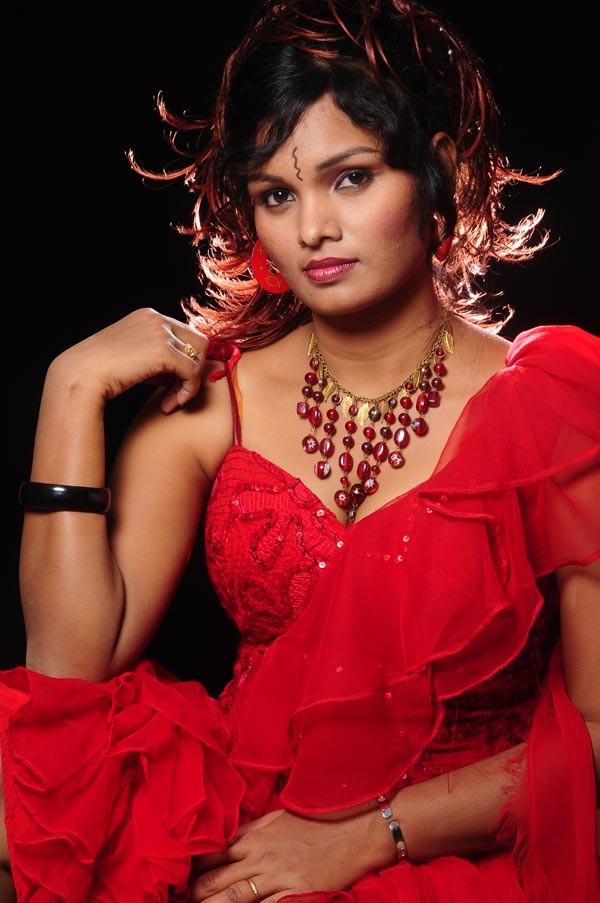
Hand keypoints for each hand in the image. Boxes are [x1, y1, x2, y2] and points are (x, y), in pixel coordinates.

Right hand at [50, 307, 208, 413]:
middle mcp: (157, 319)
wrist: (79, 376)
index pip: (185, 336)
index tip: (170, 387)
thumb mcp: (134, 358)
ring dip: (189, 385)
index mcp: (148, 316)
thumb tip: (185, 372)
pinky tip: (170, 405)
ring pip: (198, 358)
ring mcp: (161, 332)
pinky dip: (188, 391)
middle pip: (199, 342)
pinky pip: (192, 372)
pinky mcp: (163, 351)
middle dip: (193, 371)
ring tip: (171, 403)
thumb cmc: (101, 373)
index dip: (184, 362)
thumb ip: (159, 360)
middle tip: (176, 395)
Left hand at [188, 807, 392, 902]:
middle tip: (179, 902)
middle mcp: (260, 853)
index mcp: (254, 834)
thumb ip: (253, 829)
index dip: (192, 870)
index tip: (179, 883)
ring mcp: (276, 874)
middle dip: (194, 895)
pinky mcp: (295, 891)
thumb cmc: (320, 820)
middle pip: (214, 879)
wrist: (357, 830)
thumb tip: (229, 840)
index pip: (212, 853)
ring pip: (232, 898)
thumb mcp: (280, 817)